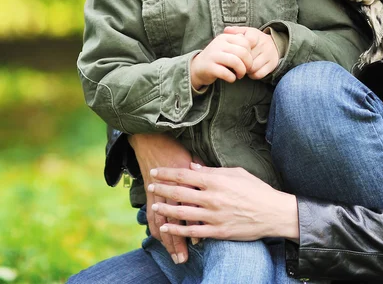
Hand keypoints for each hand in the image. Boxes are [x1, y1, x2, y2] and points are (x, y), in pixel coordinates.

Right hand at [129, 133, 200, 263]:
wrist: (152, 140)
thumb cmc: (176, 149)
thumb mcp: (194, 158)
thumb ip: (205, 173)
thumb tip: (216, 184)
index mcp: (187, 179)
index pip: (195, 204)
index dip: (199, 221)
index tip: (205, 237)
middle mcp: (173, 189)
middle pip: (180, 219)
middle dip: (183, 240)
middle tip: (189, 257)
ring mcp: (159, 194)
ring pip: (165, 224)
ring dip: (170, 241)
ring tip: (177, 256)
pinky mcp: (151, 196)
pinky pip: (153, 218)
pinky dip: (159, 229)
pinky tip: (164, 240)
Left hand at [149, 164, 299, 242]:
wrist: (272, 213)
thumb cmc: (256, 189)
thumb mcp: (236, 173)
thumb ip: (213, 171)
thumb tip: (193, 167)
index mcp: (217, 180)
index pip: (185, 175)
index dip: (168, 173)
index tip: (156, 171)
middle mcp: (212, 198)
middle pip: (180, 192)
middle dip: (162, 188)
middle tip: (150, 186)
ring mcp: (213, 216)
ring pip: (182, 212)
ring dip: (166, 208)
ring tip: (154, 205)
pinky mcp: (217, 231)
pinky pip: (192, 231)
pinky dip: (177, 230)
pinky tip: (167, 227)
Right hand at [191, 33, 252, 89]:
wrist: (197, 68)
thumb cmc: (217, 58)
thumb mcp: (226, 46)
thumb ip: (237, 42)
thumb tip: (251, 42)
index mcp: (224, 37)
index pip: (245, 42)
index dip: (250, 53)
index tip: (248, 61)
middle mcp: (218, 44)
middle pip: (242, 52)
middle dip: (248, 63)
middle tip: (247, 70)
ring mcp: (213, 55)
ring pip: (236, 62)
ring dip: (242, 71)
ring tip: (240, 75)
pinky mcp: (209, 67)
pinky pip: (226, 73)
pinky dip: (232, 78)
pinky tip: (231, 78)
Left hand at [223, 26, 279, 79]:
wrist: (274, 44)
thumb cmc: (256, 39)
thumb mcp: (246, 32)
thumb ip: (236, 31)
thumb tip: (226, 30)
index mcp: (256, 35)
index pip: (245, 43)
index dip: (238, 50)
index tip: (234, 52)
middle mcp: (264, 44)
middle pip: (247, 58)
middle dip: (240, 62)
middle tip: (236, 62)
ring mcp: (269, 55)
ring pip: (252, 67)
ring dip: (245, 69)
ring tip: (243, 66)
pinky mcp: (272, 64)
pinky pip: (258, 74)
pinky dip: (252, 75)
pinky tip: (250, 71)